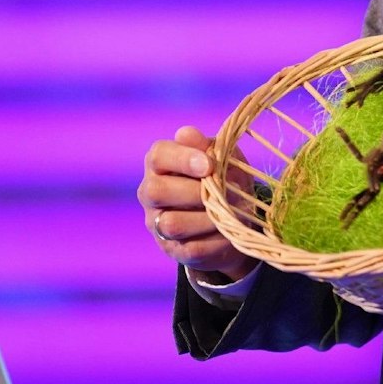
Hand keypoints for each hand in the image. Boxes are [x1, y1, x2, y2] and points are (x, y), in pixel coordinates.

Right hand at [138, 125, 256, 282]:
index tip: (208, 165)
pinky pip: (190, 248)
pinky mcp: (171, 249)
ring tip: (231, 212)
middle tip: (222, 193)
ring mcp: (157, 223)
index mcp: (160, 163)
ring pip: (171, 224)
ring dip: (206, 219)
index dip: (182, 159)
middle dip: (194, 192)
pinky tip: (229, 231)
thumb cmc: (223, 178)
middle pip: (156, 190)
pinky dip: (215, 240)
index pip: (158, 156)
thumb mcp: (222, 157)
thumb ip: (206, 145)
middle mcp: (150, 192)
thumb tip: (187, 134)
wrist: (232, 218)